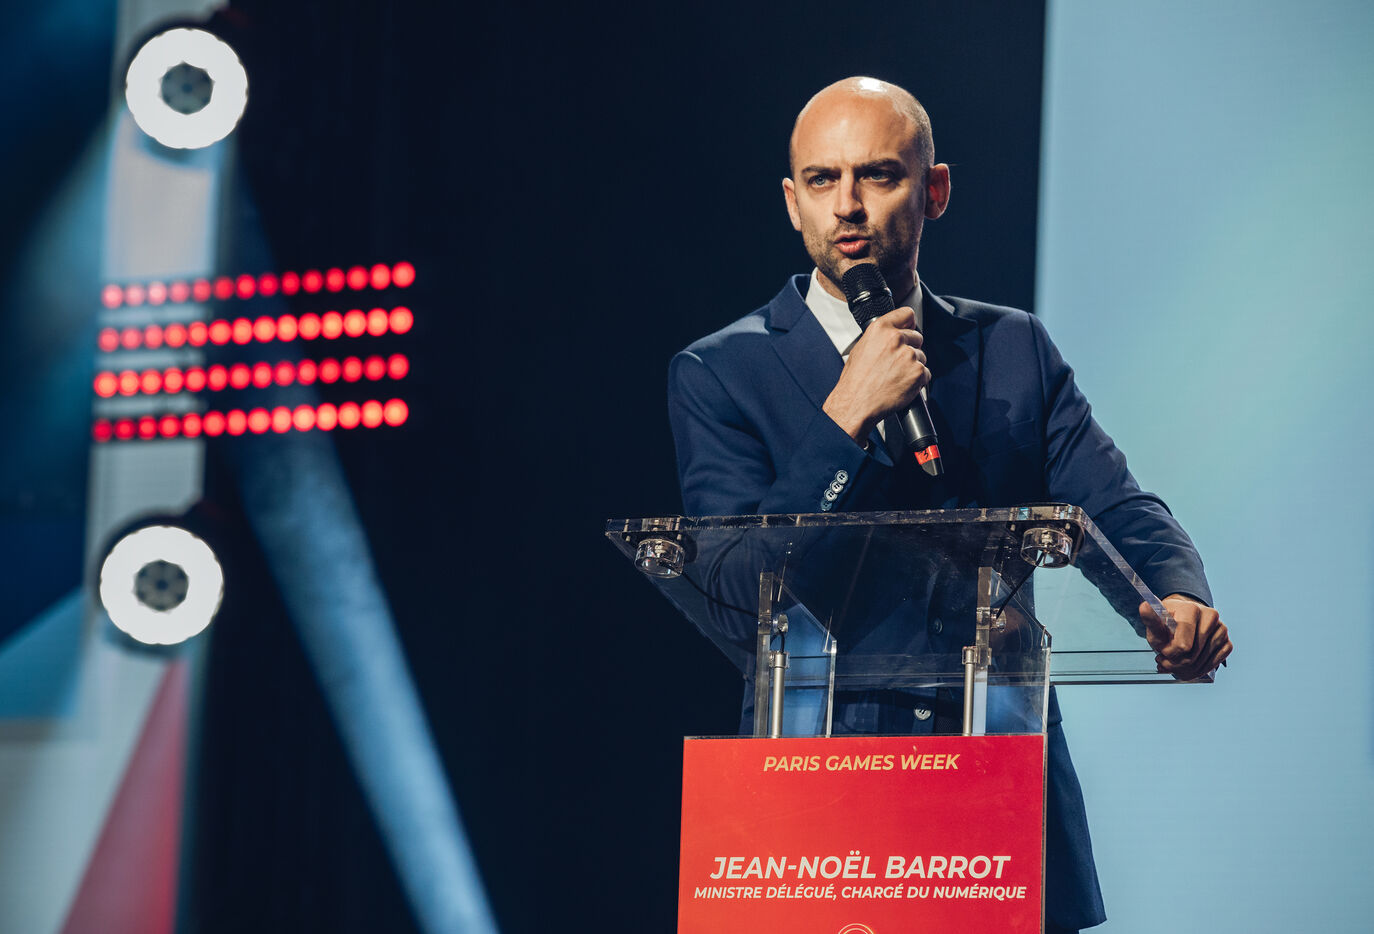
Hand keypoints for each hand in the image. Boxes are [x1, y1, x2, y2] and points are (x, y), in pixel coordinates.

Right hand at [823, 306, 928, 443]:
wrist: (856, 403)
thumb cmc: (855, 381)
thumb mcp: (861, 348)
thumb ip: (880, 337)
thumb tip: (893, 334)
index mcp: (881, 329)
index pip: (907, 314)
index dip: (909, 323)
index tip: (909, 328)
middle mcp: (896, 339)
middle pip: (917, 336)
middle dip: (911, 348)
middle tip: (897, 362)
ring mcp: (909, 356)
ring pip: (922, 357)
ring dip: (913, 366)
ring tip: (896, 376)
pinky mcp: (918, 372)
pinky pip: (925, 374)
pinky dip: (917, 381)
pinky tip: (902, 385)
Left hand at [1139, 594, 1232, 680]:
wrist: (1182, 621)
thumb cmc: (1167, 623)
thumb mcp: (1156, 624)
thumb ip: (1151, 619)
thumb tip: (1144, 606)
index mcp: (1191, 609)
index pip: (1183, 646)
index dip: (1169, 654)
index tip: (1161, 651)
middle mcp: (1211, 616)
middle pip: (1192, 656)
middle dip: (1175, 664)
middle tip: (1163, 661)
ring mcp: (1222, 630)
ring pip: (1202, 662)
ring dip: (1185, 670)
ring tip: (1173, 664)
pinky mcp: (1228, 643)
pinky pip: (1213, 664)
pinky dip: (1198, 670)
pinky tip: (1187, 666)